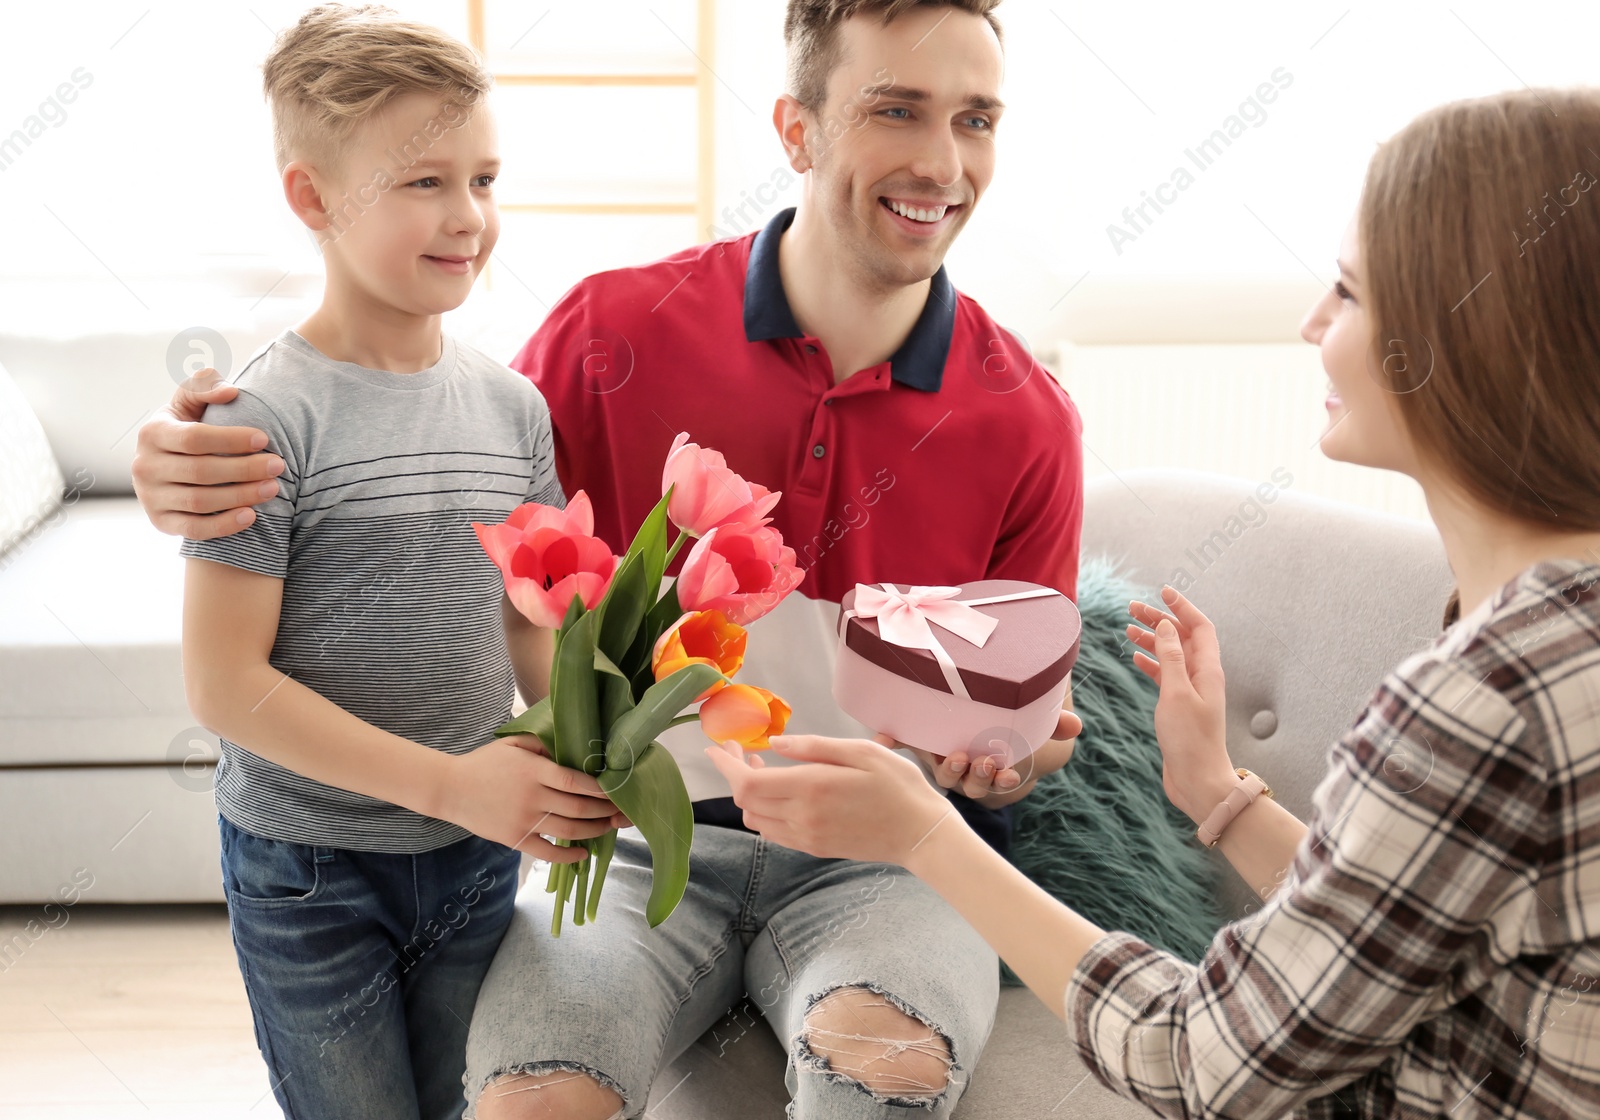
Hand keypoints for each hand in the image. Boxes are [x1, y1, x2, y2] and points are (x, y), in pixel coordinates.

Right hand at [132, 369, 284, 538]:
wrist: (167, 465)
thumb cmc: (187, 427)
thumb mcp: (189, 402)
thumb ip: (205, 387)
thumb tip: (230, 392)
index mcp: (152, 433)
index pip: (194, 438)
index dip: (231, 439)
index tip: (264, 438)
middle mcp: (145, 467)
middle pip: (200, 471)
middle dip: (244, 469)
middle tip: (278, 465)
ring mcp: (150, 498)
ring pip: (200, 502)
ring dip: (241, 496)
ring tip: (273, 487)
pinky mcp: (161, 523)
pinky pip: (194, 529)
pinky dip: (224, 525)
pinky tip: (252, 516)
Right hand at [434, 734, 630, 861]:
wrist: (450, 789)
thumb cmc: (485, 762)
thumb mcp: (514, 743)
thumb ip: (543, 743)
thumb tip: (575, 747)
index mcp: (533, 771)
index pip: (575, 782)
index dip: (600, 789)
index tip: (617, 790)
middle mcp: (531, 797)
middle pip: (578, 808)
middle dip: (605, 811)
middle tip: (622, 811)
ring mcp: (523, 821)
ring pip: (569, 830)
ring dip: (594, 831)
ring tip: (608, 827)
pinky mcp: (515, 839)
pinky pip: (547, 853)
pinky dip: (569, 856)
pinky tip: (584, 853)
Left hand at [704, 735, 953, 865]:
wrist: (920, 833)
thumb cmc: (898, 785)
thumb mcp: (862, 751)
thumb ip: (814, 747)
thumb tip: (774, 744)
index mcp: (812, 789)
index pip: (747, 784)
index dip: (726, 766)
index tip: (718, 747)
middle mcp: (802, 818)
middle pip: (746, 801)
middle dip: (735, 774)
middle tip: (743, 751)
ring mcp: (807, 837)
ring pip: (756, 819)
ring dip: (750, 795)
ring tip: (764, 769)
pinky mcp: (814, 848)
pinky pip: (774, 833)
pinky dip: (765, 812)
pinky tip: (781, 794)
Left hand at [906, 706, 1080, 804]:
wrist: (969, 716)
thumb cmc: (1002, 728)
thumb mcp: (1026, 726)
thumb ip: (1050, 725)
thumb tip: (1076, 725)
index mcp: (988, 770)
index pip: (995, 782)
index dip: (1001, 780)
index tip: (1009, 773)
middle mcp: (963, 771)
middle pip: (969, 784)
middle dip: (979, 776)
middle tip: (984, 762)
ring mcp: (939, 762)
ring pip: (943, 775)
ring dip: (950, 768)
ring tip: (957, 756)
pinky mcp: (917, 744)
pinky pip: (902, 745)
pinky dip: (892, 742)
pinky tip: (885, 737)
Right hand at [1126, 586, 1236, 823]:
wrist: (1197, 781)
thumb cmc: (1189, 740)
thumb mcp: (1176, 693)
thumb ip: (1170, 657)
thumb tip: (1165, 626)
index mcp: (1208, 670)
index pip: (1199, 627)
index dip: (1182, 607)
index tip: (1163, 591)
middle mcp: (1202, 678)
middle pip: (1183, 638)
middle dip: (1160, 620)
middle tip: (1132, 608)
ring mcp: (1191, 693)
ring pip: (1171, 656)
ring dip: (1151, 641)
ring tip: (1126, 630)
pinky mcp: (1179, 708)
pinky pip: (1165, 676)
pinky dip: (1151, 664)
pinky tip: (1135, 658)